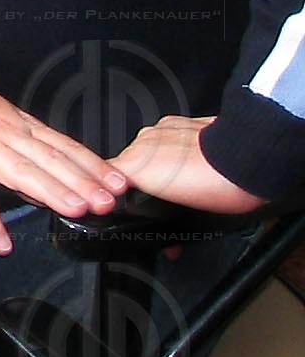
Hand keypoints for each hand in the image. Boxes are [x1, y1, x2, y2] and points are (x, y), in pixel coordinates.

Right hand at [0, 40, 127, 253]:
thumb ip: (13, 135)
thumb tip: (38, 162)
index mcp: (13, 120)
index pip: (62, 144)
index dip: (92, 164)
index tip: (118, 180)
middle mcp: (3, 133)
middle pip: (50, 159)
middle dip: (84, 181)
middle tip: (111, 201)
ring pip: (22, 171)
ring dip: (53, 191)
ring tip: (78, 210)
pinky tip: (2, 242)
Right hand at [110, 115, 265, 212]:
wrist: (248, 158)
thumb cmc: (220, 185)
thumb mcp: (183, 214)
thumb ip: (157, 211)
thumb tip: (160, 235)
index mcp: (134, 165)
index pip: (108, 179)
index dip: (117, 196)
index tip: (130, 208)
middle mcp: (141, 143)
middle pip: (131, 166)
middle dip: (146, 183)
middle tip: (167, 202)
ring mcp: (159, 130)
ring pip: (150, 151)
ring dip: (161, 165)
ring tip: (187, 182)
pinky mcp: (176, 121)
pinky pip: (167, 138)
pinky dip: (176, 150)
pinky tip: (194, 162)